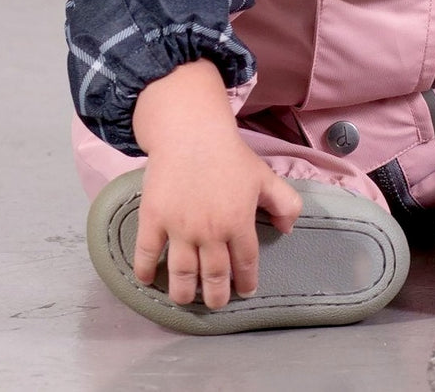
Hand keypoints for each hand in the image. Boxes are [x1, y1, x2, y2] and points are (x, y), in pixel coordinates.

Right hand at [131, 61, 302, 308]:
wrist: (191, 132)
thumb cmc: (229, 154)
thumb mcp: (264, 176)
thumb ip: (283, 202)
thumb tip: (288, 229)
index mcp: (238, 222)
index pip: (245, 263)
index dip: (246, 281)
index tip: (244, 291)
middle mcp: (210, 232)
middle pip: (213, 276)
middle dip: (216, 295)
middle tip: (215, 301)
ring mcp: (179, 228)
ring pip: (181, 274)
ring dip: (184, 292)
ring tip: (186, 298)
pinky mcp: (153, 219)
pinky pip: (146, 254)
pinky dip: (146, 271)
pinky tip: (148, 280)